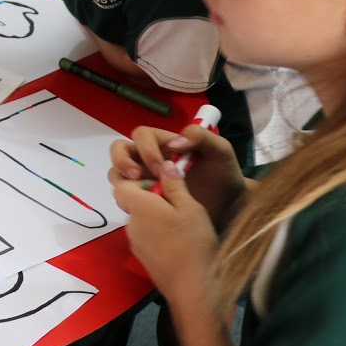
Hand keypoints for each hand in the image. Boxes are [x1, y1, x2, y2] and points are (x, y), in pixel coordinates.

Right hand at [109, 124, 243, 226]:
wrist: (229, 209)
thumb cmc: (224, 177)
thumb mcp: (220, 150)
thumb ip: (201, 136)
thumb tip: (173, 144)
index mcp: (165, 143)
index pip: (142, 136)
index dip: (145, 149)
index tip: (159, 168)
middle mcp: (149, 159)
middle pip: (120, 150)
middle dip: (123, 161)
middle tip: (138, 178)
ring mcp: (144, 179)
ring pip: (117, 172)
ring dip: (121, 179)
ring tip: (137, 193)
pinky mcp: (143, 199)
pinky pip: (123, 195)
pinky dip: (125, 198)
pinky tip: (142, 206)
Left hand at [111, 164, 217, 299]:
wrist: (192, 287)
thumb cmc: (193, 242)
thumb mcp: (190, 208)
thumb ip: (175, 185)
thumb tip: (165, 164)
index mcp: (138, 207)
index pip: (121, 184)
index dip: (137, 178)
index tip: (160, 182)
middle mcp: (130, 223)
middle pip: (129, 201)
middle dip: (148, 196)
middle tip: (175, 200)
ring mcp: (134, 242)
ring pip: (138, 219)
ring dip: (154, 215)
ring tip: (181, 220)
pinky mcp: (142, 256)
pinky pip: (145, 235)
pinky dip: (157, 231)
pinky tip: (178, 239)